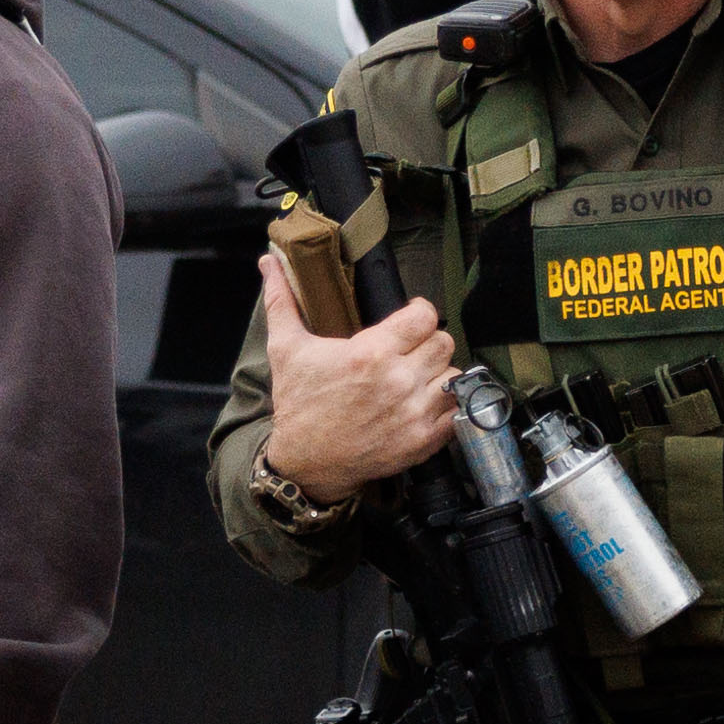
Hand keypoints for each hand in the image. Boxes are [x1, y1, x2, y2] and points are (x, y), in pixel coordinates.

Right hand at [256, 252, 459, 496]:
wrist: (305, 462)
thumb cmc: (297, 403)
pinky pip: (456, 412)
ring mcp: (414, 413)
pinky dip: (446, 406)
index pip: (424, 316)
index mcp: (370, 353)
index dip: (419, 312)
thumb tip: (268, 261)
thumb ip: (282, 300)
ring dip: (438, 374)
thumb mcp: (286, 348)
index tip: (410, 318)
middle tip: (412, 349)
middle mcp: (398, 381)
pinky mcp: (423, 440)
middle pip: (443, 342)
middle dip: (428, 342)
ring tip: (418, 377)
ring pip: (453, 375)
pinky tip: (425, 403)